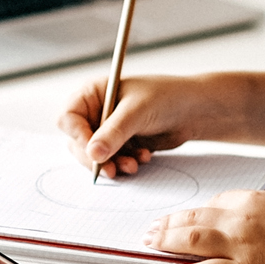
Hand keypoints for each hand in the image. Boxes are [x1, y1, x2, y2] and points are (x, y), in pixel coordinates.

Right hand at [56, 75, 233, 177]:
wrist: (196, 110)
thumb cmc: (167, 97)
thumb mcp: (137, 112)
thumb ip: (113, 132)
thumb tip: (92, 153)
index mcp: (94, 93)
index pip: (69, 117)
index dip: (78, 136)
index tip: (94, 152)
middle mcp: (97, 111)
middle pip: (78, 141)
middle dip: (96, 157)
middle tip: (111, 170)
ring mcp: (108, 128)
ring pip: (95, 154)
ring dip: (113, 163)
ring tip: (133, 165)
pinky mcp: (121, 143)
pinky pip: (112, 160)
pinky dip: (125, 163)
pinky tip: (143, 157)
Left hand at [143, 190, 264, 263]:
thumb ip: (253, 207)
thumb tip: (231, 211)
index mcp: (250, 200)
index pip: (210, 202)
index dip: (190, 212)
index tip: (178, 217)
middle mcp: (240, 220)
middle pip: (192, 218)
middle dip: (167, 224)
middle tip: (151, 229)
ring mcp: (241, 247)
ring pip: (192, 241)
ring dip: (166, 242)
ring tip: (151, 244)